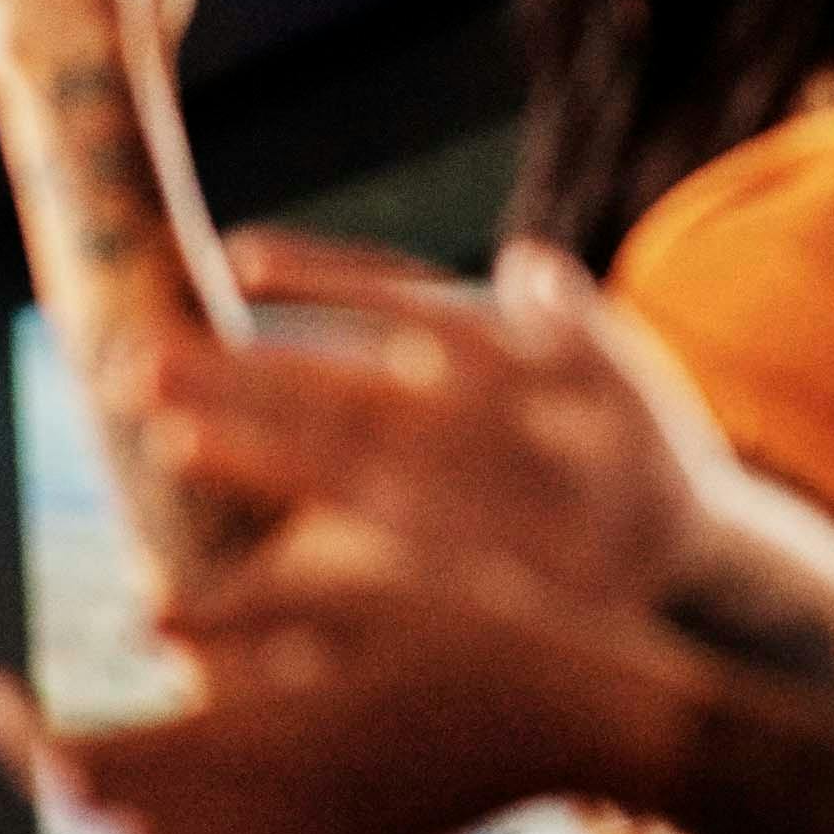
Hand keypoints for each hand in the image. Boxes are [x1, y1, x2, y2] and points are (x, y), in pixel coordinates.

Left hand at [0, 540, 674, 833]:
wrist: (584, 716)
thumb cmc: (478, 626)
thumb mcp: (354, 589)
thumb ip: (241, 616)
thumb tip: (139, 626)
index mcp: (272, 742)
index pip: (100, 765)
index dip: (21, 737)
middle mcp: (283, 815)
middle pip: (119, 820)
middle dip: (49, 768)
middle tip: (4, 712)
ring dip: (104, 803)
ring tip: (60, 741)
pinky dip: (166, 831)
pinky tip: (155, 788)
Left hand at [128, 236, 729, 631]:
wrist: (687, 576)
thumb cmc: (645, 449)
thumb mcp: (628, 369)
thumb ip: (568, 315)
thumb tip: (527, 261)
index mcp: (514, 364)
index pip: (400, 301)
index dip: (322, 278)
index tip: (235, 257)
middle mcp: (475, 433)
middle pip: (339, 387)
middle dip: (242, 372)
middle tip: (145, 351)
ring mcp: (456, 505)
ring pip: (331, 467)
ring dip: (241, 445)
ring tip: (157, 424)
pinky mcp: (440, 565)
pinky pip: (344, 537)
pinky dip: (274, 521)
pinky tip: (219, 504)